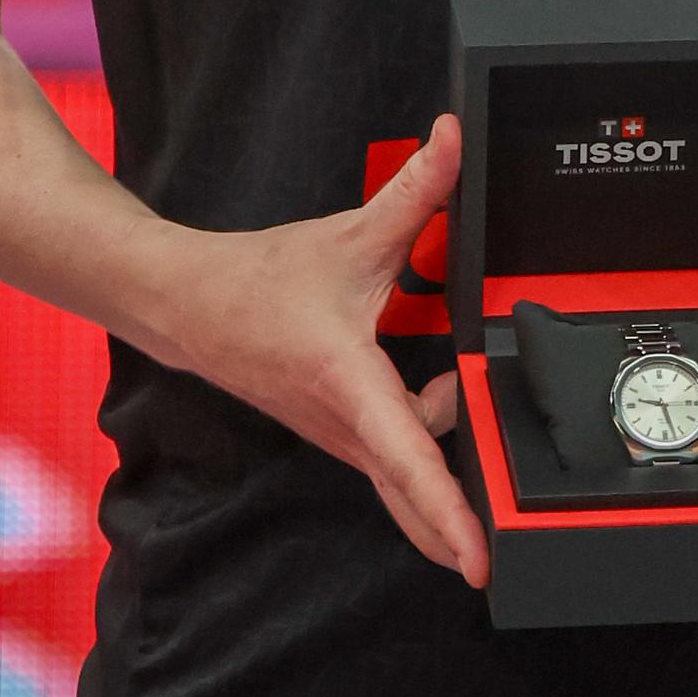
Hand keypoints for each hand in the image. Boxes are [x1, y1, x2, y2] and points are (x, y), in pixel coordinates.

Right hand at [153, 111, 486, 586]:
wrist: (187, 306)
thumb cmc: (260, 281)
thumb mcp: (350, 233)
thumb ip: (414, 191)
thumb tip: (452, 139)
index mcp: (348, 382)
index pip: (407, 458)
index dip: (446, 512)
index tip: (478, 558)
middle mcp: (344, 425)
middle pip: (411, 493)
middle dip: (458, 525)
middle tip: (511, 545)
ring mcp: (338, 438)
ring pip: (403, 477)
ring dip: (443, 483)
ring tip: (492, 471)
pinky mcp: (337, 434)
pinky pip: (390, 464)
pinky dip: (422, 466)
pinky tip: (451, 430)